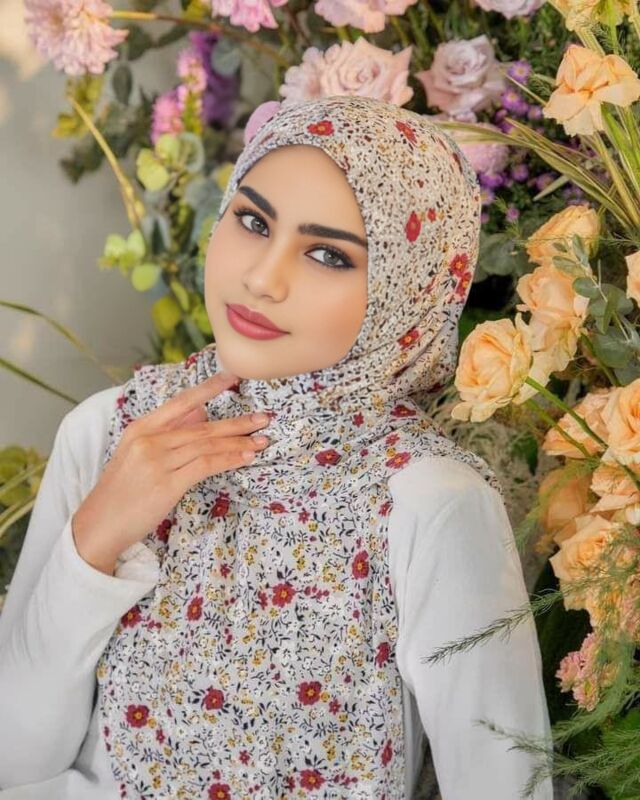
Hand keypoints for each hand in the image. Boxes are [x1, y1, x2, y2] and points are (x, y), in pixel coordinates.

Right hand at [71, 370, 270, 574]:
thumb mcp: (137, 454)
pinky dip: (228, 459)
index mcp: (141, 428)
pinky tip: (245, 458)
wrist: (99, 524)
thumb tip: (200, 415)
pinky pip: (205, 466)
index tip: (232, 376)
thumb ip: (167, 433)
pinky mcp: (167, 484)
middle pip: (202, 426)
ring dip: (239, 442)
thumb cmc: (121, 491)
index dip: (209, 388)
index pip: (181, 402)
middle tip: (264, 417)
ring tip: (262, 440)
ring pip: (207, 445)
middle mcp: (149, 440)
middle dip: (237, 422)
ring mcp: (157, 461)